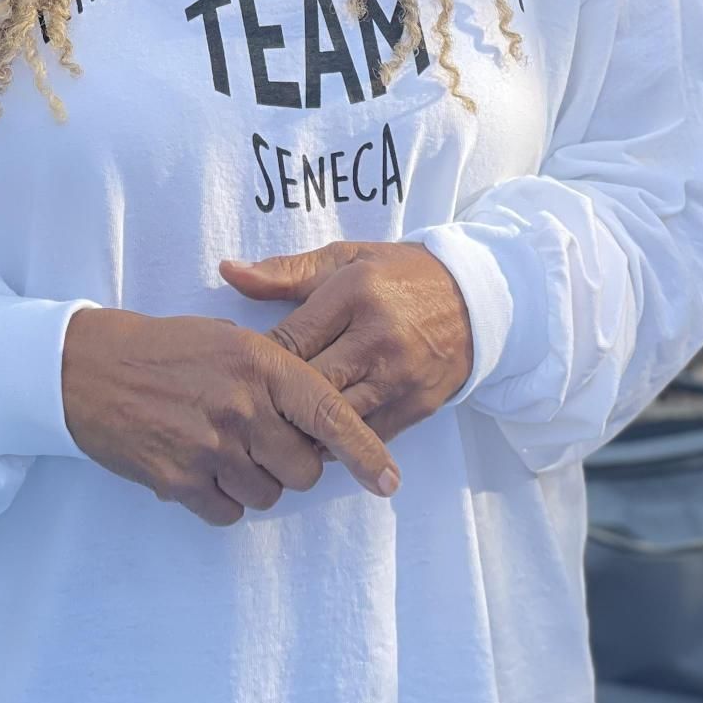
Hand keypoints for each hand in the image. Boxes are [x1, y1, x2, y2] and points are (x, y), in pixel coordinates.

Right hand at [60, 305, 400, 526]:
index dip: (366, 453)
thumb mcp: (225, 338)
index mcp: (260, 363)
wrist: (88, 367)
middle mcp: (242, 406)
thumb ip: (274, 372)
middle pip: (304, 471)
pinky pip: (228, 513)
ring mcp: (210, 446)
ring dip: (253, 481)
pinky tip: (197, 466)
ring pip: (267, 495)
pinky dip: (220, 498)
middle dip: (293, 465)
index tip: (388, 482)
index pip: (330, 415)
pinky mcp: (181, 481)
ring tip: (219, 446)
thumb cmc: (163, 348)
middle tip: (262, 442)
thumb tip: (315, 417)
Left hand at [219, 242, 473, 443]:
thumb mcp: (343, 258)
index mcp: (354, 294)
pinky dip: (338, 444)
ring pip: (338, 420)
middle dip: (276, 402)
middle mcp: (378, 339)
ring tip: (272, 434)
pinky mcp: (418, 407)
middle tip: (246, 412)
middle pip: (311, 386)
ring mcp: (401, 377)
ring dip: (304, 431)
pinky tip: (313, 441)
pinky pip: (367, 437)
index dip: (259, 362)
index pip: (291, 340)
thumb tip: (228, 271)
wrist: (475, 299)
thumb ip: (284, 271)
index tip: (239, 373)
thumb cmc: (395, 275)